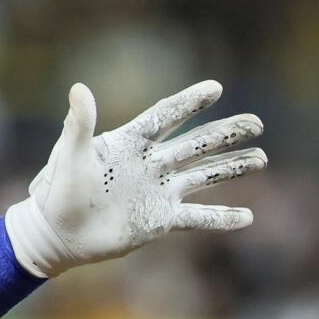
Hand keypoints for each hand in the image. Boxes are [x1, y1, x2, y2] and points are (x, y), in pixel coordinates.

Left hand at [4, 80, 264, 278]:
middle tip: (257, 123)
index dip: (189, 103)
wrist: (57, 232)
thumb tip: (79, 88)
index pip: (166, 116)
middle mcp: (151, 163)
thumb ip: (79, 123)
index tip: (216, 87)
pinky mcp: (160, 219)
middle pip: (196, 143)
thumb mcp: (69, 153)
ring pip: (204, 176)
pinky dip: (222, 218)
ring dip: (232, 167)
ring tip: (261, 158)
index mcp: (130, 142)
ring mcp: (158, 191)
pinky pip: (198, 217)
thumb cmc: (58, 189)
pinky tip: (248, 217)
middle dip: (227, 132)